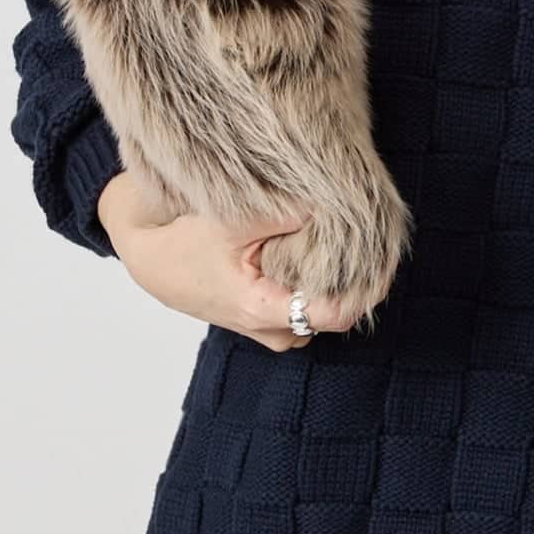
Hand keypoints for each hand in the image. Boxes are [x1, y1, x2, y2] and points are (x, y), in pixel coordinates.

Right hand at [97, 170, 358, 351]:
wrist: (150, 258)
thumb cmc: (183, 241)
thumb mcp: (229, 219)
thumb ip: (281, 213)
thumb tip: (330, 203)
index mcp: (264, 309)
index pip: (337, 314)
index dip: (366, 286)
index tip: (383, 256)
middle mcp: (272, 330)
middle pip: (336, 313)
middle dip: (352, 279)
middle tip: (368, 238)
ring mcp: (269, 330)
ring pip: (321, 311)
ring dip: (333, 282)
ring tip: (343, 243)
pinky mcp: (267, 322)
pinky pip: (306, 308)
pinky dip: (315, 284)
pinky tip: (317, 254)